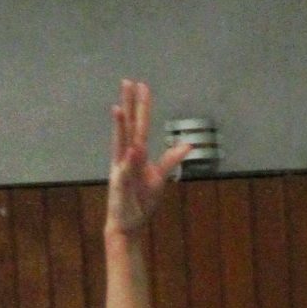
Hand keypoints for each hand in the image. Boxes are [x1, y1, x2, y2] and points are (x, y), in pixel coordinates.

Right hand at [105, 79, 186, 238]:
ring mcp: (121, 170)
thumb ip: (170, 160)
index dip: (142, 107)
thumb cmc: (141, 202)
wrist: (128, 225)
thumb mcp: (159, 178)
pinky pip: (125, 172)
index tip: (142, 86)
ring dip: (120, 127)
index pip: (140, 126)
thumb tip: (187, 144)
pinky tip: (132, 149)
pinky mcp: (120, 186)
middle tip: (127, 82)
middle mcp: (125, 157)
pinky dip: (128, 161)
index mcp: (136, 154)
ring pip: (121, 144)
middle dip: (128, 106)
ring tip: (119, 109)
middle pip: (128, 127)